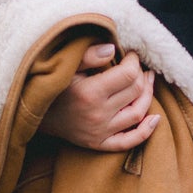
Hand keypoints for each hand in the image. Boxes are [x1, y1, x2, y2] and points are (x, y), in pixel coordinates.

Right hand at [41, 42, 158, 151]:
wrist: (36, 115)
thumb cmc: (52, 86)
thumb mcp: (66, 66)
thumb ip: (88, 55)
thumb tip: (113, 48)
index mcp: (90, 93)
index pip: (128, 75)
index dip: (134, 62)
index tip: (130, 55)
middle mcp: (98, 115)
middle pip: (136, 91)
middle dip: (141, 75)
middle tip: (138, 67)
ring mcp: (100, 132)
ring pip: (138, 113)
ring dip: (148, 96)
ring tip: (146, 82)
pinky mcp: (100, 144)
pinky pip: (129, 141)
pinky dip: (146, 131)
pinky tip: (155, 118)